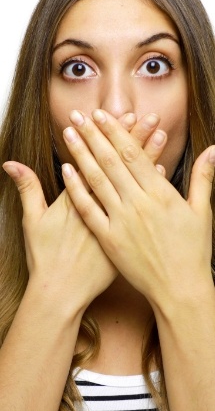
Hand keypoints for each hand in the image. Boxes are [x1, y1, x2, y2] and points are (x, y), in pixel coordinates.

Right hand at [2, 112, 166, 314]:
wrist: (60, 293)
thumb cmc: (45, 258)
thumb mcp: (32, 221)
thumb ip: (27, 189)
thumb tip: (10, 163)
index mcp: (76, 198)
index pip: (96, 159)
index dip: (107, 137)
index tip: (119, 117)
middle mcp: (99, 206)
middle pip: (118, 166)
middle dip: (132, 139)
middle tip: (147, 117)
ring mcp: (114, 222)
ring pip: (134, 184)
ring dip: (146, 159)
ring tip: (161, 135)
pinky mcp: (126, 235)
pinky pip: (142, 208)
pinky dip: (151, 192)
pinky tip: (163, 175)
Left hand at [62, 109, 214, 313]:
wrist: (179, 290)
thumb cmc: (193, 251)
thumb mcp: (202, 212)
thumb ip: (204, 177)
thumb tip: (214, 149)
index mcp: (161, 194)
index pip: (133, 154)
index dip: (116, 132)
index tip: (102, 115)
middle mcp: (138, 204)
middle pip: (111, 161)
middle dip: (93, 135)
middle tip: (78, 115)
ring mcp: (121, 221)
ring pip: (96, 181)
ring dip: (80, 155)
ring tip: (68, 134)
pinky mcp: (108, 239)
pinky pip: (88, 209)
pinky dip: (76, 189)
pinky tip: (66, 171)